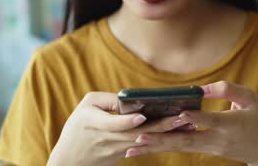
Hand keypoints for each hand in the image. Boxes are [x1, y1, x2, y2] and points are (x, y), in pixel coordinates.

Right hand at [47, 92, 193, 165]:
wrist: (69, 161)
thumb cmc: (78, 128)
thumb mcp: (86, 107)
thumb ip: (109, 100)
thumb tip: (133, 97)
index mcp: (95, 122)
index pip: (114, 123)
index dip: (128, 121)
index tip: (142, 116)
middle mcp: (108, 138)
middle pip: (139, 133)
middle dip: (162, 125)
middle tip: (182, 117)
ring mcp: (117, 149)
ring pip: (147, 141)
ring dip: (168, 133)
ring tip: (188, 124)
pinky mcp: (124, 155)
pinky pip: (146, 146)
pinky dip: (162, 140)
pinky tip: (179, 134)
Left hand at [125, 81, 257, 164]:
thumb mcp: (252, 99)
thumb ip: (229, 91)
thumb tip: (202, 89)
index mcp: (232, 125)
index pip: (212, 121)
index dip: (197, 118)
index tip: (180, 115)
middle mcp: (218, 140)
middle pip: (187, 141)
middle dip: (162, 139)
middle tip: (138, 137)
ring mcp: (211, 148)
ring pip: (181, 148)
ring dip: (157, 147)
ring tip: (133, 148)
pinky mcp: (206, 150)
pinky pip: (183, 148)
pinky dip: (164, 147)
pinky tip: (147, 147)